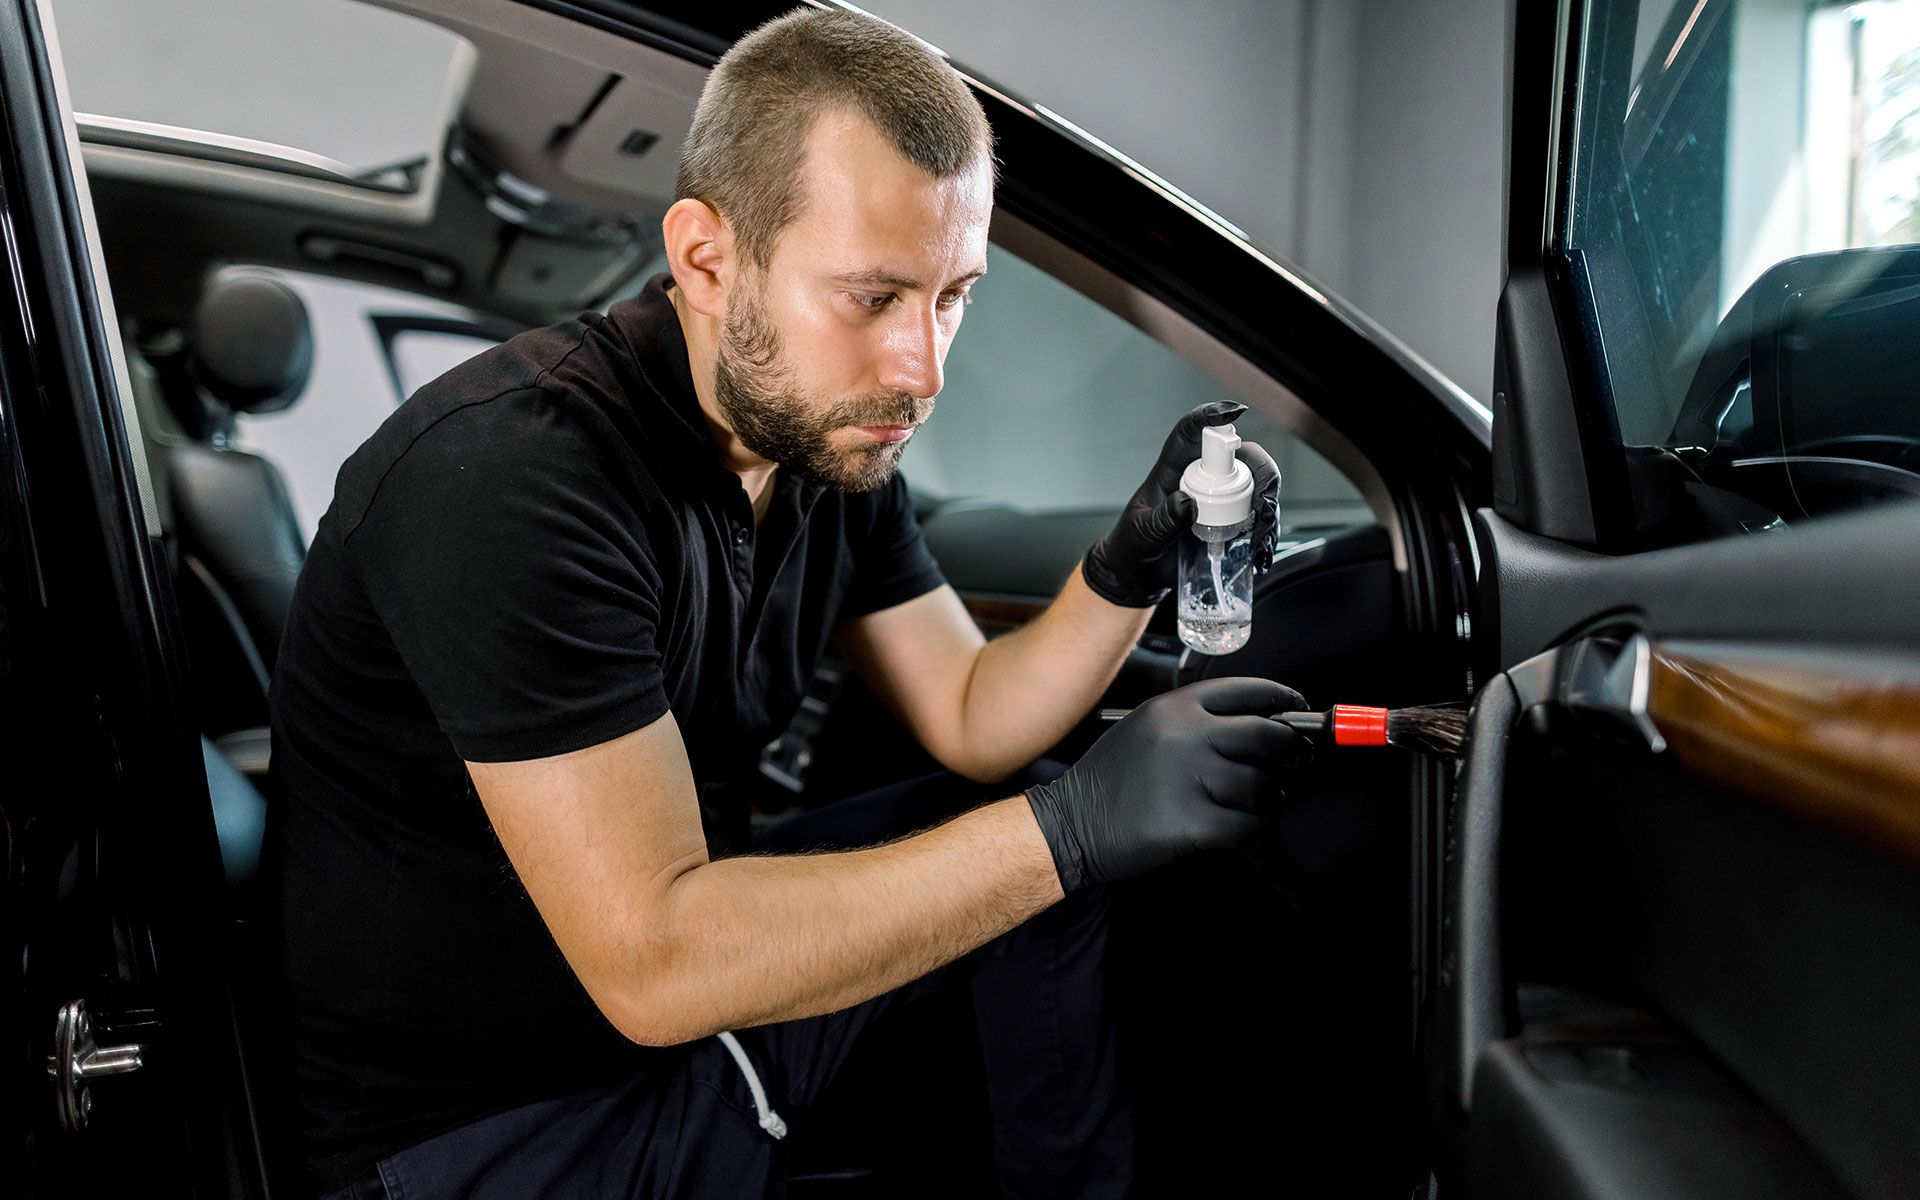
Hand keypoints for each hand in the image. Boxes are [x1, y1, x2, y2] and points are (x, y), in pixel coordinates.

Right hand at [1024, 677, 1308, 893]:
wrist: (1070, 823)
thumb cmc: (1112, 779)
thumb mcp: (1147, 728)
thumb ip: (1198, 721)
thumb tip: (1266, 727)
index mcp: (1174, 707)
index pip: (1247, 691)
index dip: (1284, 699)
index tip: (1299, 710)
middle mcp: (1184, 736)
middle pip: (1267, 735)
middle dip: (1293, 751)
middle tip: (1299, 762)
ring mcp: (1188, 779)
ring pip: (1262, 785)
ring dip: (1270, 798)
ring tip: (1260, 803)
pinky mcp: (1191, 822)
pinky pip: (1248, 824)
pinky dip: (1254, 828)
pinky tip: (1243, 826)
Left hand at [1080, 401, 1282, 607]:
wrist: (1142, 572)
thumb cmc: (1136, 545)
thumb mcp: (1144, 533)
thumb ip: (1164, 520)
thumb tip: (1187, 503)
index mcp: (1174, 468)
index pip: (1190, 431)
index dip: (1211, 416)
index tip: (1236, 411)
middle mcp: (1201, 476)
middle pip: (1241, 456)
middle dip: (1261, 474)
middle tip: (1263, 505)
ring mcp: (1219, 497)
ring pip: (1256, 485)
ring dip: (1268, 507)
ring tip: (1260, 538)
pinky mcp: (1231, 519)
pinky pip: (1257, 515)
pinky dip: (1266, 529)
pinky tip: (1261, 549)